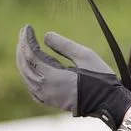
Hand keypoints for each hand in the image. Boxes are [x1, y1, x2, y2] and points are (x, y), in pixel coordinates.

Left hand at [16, 26, 130, 130]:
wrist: (108, 103)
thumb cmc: (99, 78)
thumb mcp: (85, 56)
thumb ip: (64, 45)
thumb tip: (45, 36)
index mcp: (52, 77)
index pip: (31, 55)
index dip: (27, 39)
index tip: (27, 27)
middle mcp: (44, 89)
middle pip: (25, 64)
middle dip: (22, 47)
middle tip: (24, 32)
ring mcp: (45, 97)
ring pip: (26, 75)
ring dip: (24, 58)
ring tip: (25, 44)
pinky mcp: (48, 101)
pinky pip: (31, 85)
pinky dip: (28, 71)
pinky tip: (31, 64)